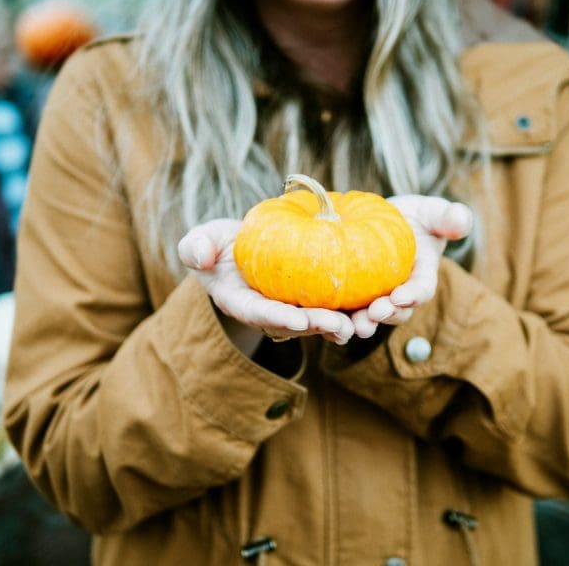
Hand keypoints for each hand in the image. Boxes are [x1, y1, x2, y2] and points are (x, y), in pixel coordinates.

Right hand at [178, 219, 354, 344]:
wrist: (239, 252)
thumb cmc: (217, 248)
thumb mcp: (201, 242)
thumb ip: (195, 247)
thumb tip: (199, 256)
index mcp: (242, 302)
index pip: (258, 313)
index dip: (276, 318)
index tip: (295, 320)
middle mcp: (269, 312)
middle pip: (295, 323)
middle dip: (316, 326)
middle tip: (338, 325)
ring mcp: (291, 308)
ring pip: (317, 320)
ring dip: (339, 324)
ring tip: (360, 323)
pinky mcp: (311, 299)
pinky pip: (332, 304)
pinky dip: (351, 306)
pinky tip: (373, 303)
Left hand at [350, 196, 472, 337]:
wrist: (384, 223)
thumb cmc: (414, 217)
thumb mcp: (434, 212)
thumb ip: (449, 217)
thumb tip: (461, 220)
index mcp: (421, 277)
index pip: (421, 290)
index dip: (413, 296)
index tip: (401, 296)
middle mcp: (400, 294)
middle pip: (396, 312)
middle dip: (386, 315)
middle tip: (374, 314)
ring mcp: (375, 299)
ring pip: (370, 318)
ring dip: (362, 324)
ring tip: (353, 325)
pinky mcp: (352, 297)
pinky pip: (345, 312)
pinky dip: (336, 319)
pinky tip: (323, 319)